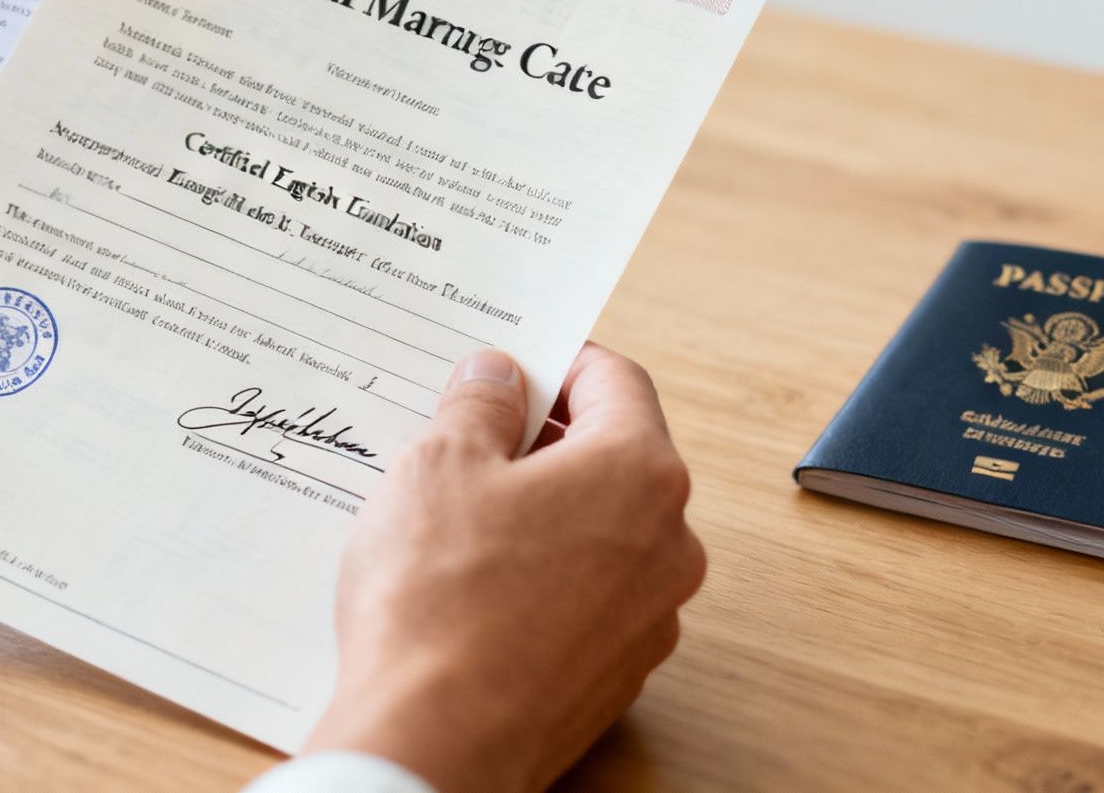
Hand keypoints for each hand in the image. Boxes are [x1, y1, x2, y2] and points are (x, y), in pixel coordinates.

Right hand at [305, 344, 704, 792]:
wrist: (435, 743)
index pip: (617, 382)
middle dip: (544, 439)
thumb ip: (480, 404)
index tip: (513, 363)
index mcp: (639, 473)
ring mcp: (649, 618)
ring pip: (601, 532)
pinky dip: (543, 577)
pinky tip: (473, 587)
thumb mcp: (439, 465)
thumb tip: (498, 376)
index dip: (560, 360)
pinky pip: (586, 597)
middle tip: (467, 436)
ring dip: (542, 511)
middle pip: (614, 458)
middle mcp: (668, 544)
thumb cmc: (439, 599)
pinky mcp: (616, 674)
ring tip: (457, 517)